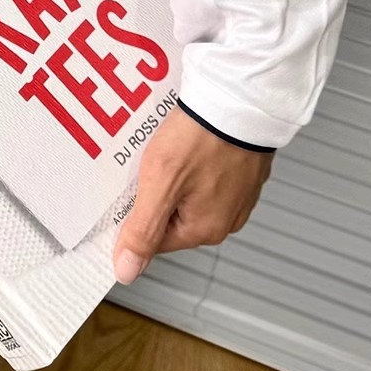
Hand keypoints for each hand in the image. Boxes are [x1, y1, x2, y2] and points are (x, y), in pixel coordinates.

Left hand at [112, 106, 271, 284]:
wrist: (239, 99)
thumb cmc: (202, 138)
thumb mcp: (160, 186)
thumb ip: (142, 231)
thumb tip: (128, 270)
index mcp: (206, 229)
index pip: (155, 240)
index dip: (136, 216)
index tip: (129, 193)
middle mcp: (227, 218)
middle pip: (172, 215)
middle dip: (156, 191)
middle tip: (151, 165)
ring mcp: (238, 193)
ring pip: (189, 192)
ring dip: (175, 174)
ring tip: (170, 149)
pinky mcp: (242, 170)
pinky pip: (207, 173)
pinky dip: (194, 160)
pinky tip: (187, 142)